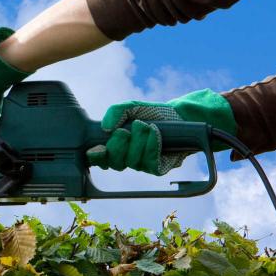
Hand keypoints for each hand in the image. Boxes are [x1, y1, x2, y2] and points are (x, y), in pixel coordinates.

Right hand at [86, 89, 236, 174]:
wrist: (178, 117)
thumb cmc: (152, 113)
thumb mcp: (132, 107)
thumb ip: (116, 111)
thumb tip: (106, 127)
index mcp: (114, 146)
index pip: (98, 159)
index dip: (96, 157)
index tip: (99, 148)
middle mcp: (125, 158)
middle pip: (114, 163)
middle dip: (119, 145)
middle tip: (125, 131)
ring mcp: (140, 164)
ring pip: (132, 162)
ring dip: (138, 141)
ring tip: (146, 126)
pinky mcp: (156, 168)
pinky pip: (149, 163)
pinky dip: (151, 146)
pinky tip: (155, 134)